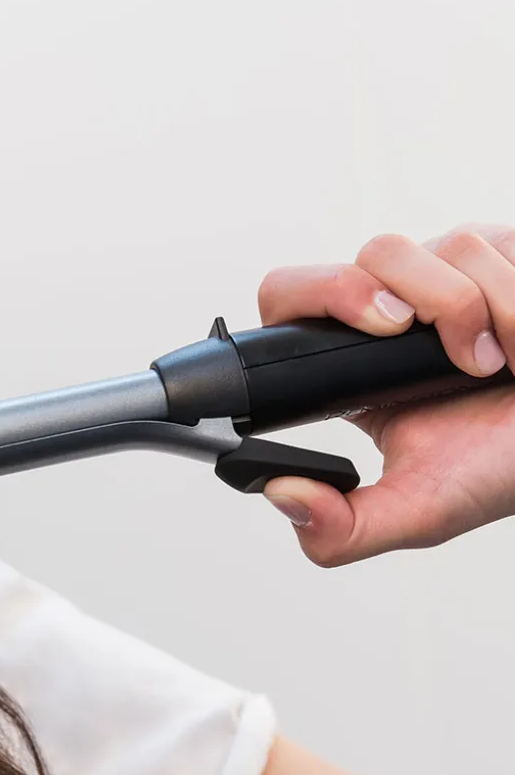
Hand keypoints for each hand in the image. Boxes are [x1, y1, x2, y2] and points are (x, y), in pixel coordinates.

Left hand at [259, 224, 514, 565]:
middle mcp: (395, 309)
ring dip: (487, 315)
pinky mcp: (500, 253)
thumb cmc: (499, 470)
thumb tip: (281, 494)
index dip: (320, 293)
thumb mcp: (416, 511)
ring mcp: (449, 273)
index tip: (380, 329)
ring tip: (499, 366)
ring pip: (450, 247)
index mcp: (353, 363)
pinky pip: (499, 246)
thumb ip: (342, 528)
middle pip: (377, 253)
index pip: (292, 296)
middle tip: (460, 356)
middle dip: (427, 297)